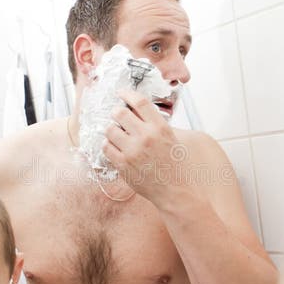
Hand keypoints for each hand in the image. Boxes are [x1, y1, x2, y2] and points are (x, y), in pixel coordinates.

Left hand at [102, 88, 186, 202]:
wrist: (176, 190)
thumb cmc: (176, 166)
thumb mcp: (174, 139)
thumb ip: (158, 125)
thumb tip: (142, 113)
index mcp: (160, 127)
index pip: (139, 102)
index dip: (127, 94)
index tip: (121, 93)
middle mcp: (145, 137)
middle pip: (120, 113)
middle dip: (117, 112)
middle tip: (118, 116)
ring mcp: (132, 151)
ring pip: (109, 130)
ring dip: (112, 129)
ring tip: (117, 134)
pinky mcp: (123, 164)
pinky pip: (106, 148)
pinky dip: (108, 145)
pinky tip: (115, 147)